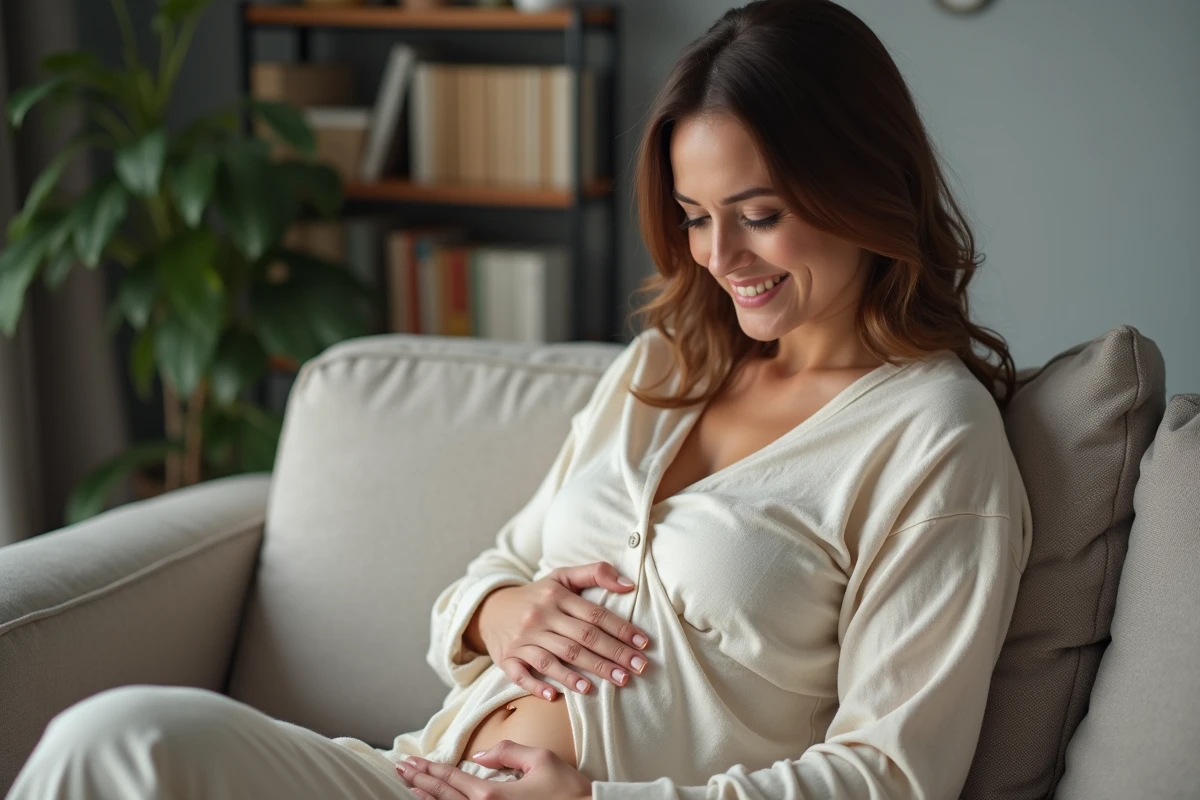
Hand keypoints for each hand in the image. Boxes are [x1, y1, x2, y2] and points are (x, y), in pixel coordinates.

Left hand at [395, 741, 590, 799]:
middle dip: (420, 781)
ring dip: (428, 798)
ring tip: (411, 787)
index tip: (412, 761)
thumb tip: (481, 756)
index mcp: (492, 795)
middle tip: (402, 769)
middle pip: (443, 797)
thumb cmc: (566, 791)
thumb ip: (507, 752)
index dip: (428, 769)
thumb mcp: (539, 760)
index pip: (451, 778)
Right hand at [467, 561, 651, 700]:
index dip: (621, 629)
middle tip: (637, 669)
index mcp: (556, 596)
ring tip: (609, 683)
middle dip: (612, 655)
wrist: (491, 610)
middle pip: (581, 639)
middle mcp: (540, 617)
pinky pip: (521, 674)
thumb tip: (629, 584)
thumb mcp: (562, 577)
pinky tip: (555, 696)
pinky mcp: (507, 659)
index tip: (643, 644)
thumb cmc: (537, 596)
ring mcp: (522, 640)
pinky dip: (537, 685)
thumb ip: (595, 573)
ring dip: (582, 673)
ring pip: (555, 658)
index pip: (594, 614)